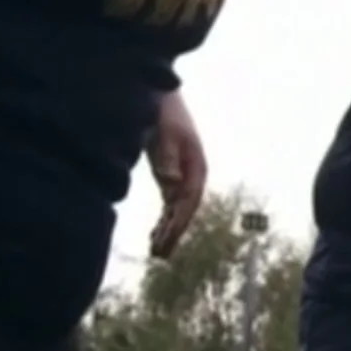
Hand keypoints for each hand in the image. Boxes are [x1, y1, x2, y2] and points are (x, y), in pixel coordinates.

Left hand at [146, 91, 206, 258]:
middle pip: (185, 210)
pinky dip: (163, 220)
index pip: (190, 200)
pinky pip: (169, 205)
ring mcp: (182, 176)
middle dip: (174, 233)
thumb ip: (167, 159)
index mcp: (196, 165)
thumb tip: (172, 185)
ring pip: (177, 210)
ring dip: (167, 230)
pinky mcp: (170, 176)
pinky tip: (154, 234)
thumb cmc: (163, 113)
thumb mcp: (164, 134)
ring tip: (155, 252)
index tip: (167, 239)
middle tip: (159, 255)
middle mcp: (192, 174)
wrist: (159, 96)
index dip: (179, 222)